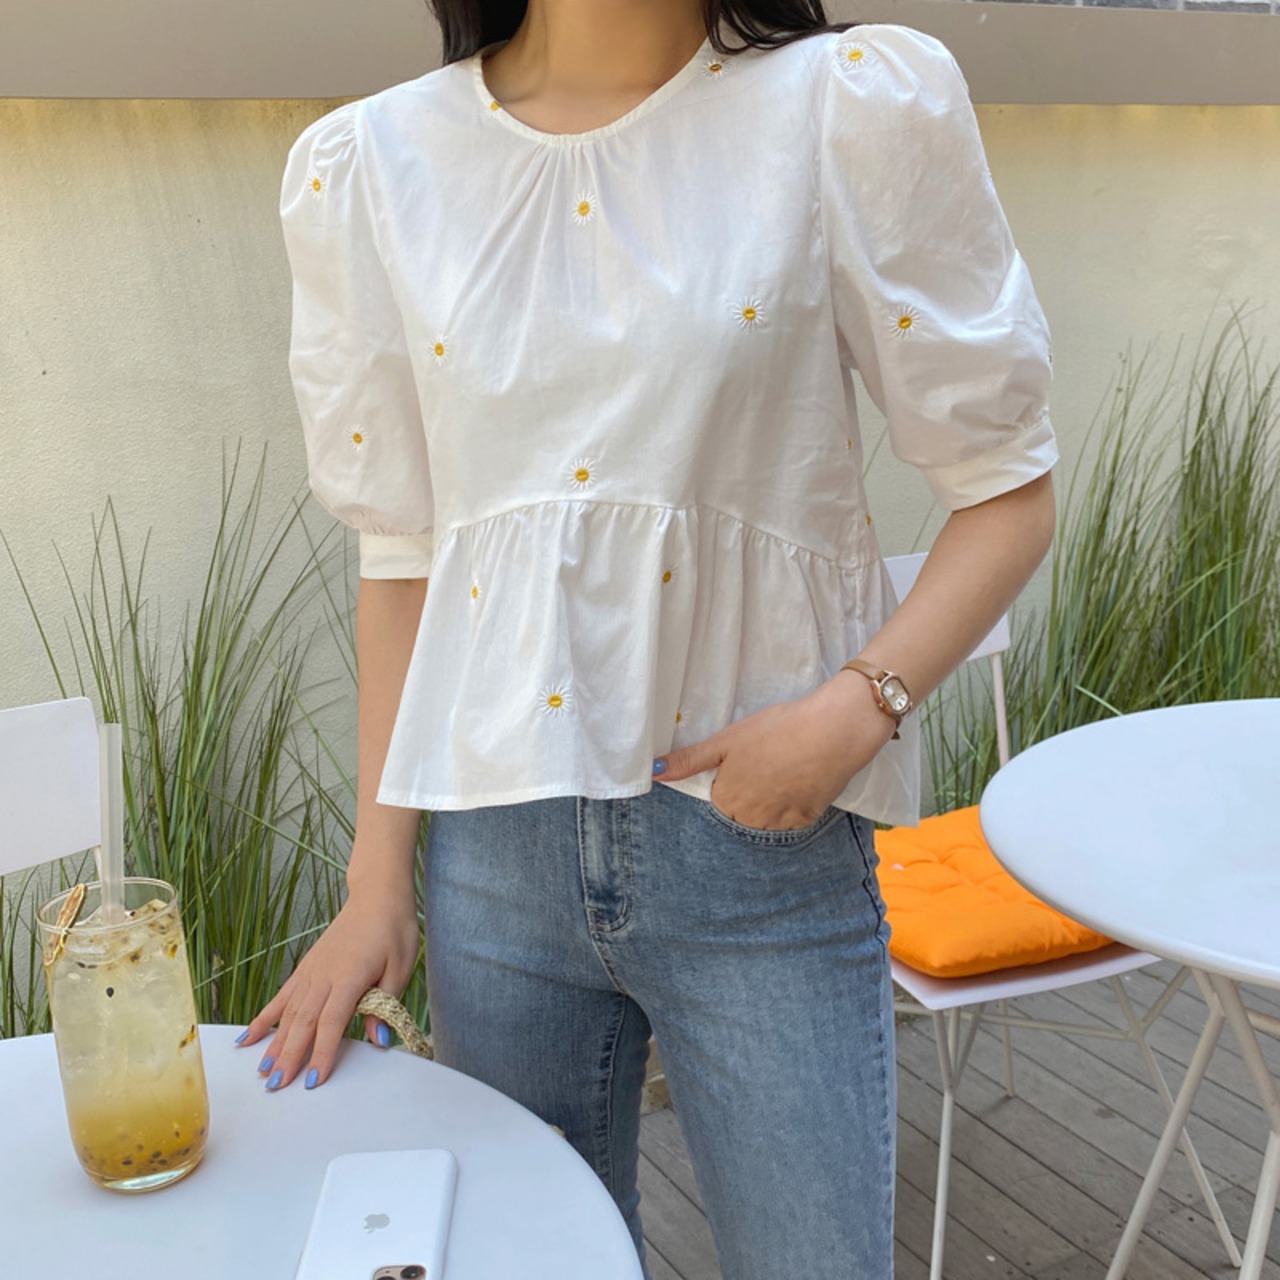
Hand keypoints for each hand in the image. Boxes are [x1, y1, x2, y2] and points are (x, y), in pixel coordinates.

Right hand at [235, 878, 420, 1090]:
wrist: (376, 896)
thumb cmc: (393, 929)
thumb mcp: (401, 967)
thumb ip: (386, 1004)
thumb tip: (379, 1040)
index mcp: (349, 976)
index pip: (332, 1021)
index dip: (322, 1052)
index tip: (313, 1080)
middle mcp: (324, 975)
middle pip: (303, 1021)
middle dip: (289, 1056)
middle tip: (276, 1087)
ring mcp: (311, 971)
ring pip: (289, 1012)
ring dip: (274, 1043)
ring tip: (262, 1071)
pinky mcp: (306, 968)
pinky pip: (282, 996)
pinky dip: (265, 1017)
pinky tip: (249, 1037)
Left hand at [653, 673, 896, 830]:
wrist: (832, 732)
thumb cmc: (776, 730)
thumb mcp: (727, 740)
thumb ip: (690, 761)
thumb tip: (652, 772)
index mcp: (728, 799)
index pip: (716, 804)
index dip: (725, 784)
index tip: (739, 767)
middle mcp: (751, 818)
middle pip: (738, 816)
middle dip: (744, 798)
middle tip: (761, 767)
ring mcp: (781, 822)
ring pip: (763, 822)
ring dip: (766, 805)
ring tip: (778, 773)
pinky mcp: (807, 819)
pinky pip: (790, 821)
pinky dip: (790, 806)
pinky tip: (796, 781)